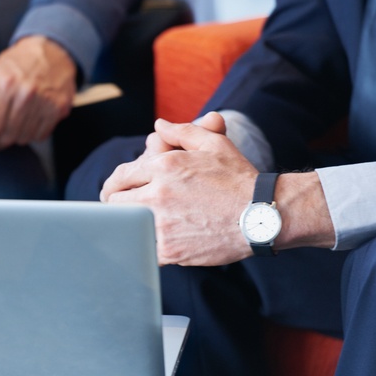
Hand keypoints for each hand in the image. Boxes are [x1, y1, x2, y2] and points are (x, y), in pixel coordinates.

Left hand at [0, 36, 76, 149]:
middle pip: (6, 136)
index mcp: (3, 85)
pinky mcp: (59, 108)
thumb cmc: (16, 65)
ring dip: (15, 136)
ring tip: (13, 120)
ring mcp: (44, 102)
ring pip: (23, 138)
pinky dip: (32, 133)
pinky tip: (28, 119)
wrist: (51, 51)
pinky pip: (41, 135)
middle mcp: (25, 94)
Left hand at [101, 115, 257, 265]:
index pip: (120, 177)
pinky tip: (148, 243)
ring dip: (127, 225)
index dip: (113, 185)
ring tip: (132, 226)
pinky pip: (142, 248)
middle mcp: (158, 194)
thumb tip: (158, 125)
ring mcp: (162, 223)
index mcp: (164, 167)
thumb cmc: (239, 178)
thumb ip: (181, 132)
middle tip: (120, 210)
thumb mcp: (213, 144)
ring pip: (125, 227)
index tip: (114, 192)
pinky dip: (142, 246)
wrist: (263, 215)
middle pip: (114, 203)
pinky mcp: (170, 249)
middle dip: (115, 204)